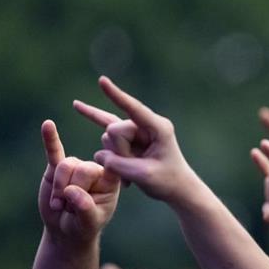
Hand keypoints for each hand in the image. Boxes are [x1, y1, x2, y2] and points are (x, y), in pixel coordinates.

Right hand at [38, 120, 119, 247]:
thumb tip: (72, 191)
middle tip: (69, 209)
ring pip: (66, 166)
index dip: (107, 167)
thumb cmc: (83, 226)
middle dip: (72, 192)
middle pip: (83, 169)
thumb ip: (85, 208)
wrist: (65, 230)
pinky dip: (50, 139)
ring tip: (59, 206)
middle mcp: (94, 169)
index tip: (111, 163)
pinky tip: (47, 125)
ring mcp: (76, 166)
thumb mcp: (89, 223)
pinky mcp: (57, 167)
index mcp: (110, 179)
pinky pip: (54, 151)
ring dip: (58, 189)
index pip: (109, 168)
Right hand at [74, 76, 198, 204]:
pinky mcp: (128, 138)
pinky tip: (91, 126)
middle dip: (119, 152)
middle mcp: (146, 124)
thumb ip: (118, 164)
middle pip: (114, 130)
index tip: (101, 80)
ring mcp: (136, 130)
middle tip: (137, 170)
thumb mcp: (143, 176)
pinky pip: (106, 134)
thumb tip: (100, 154)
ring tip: (135, 173)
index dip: (116, 95)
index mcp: (158, 127)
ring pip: (108, 138)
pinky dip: (104, 144)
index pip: (133, 108)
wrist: (177, 188)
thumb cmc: (167, 181)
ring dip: (116, 159)